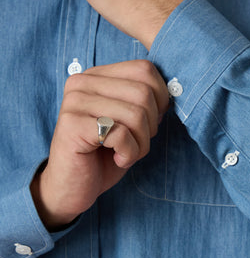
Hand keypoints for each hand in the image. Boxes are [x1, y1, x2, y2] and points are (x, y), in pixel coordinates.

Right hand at [31, 60, 168, 230]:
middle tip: (136, 144)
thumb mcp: (129, 123)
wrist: (71, 188)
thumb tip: (172, 94)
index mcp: (96, 75)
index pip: (144, 69)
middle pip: (143, 93)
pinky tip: (117, 159)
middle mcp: (82, 82)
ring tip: (125, 154)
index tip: (150, 122)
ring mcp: (74, 102)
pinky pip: (122, 134)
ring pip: (136, 115)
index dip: (160, 98)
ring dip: (141, 144)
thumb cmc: (104, 155)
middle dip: (150, 126)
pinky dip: (129, 154)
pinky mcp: (72, 125)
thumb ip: (145, 102)